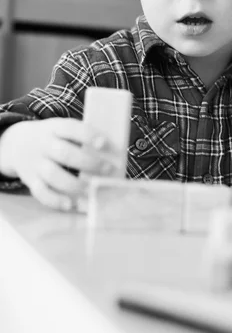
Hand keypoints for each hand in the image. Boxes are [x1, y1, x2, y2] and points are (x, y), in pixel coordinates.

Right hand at [0, 118, 117, 211]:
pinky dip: (56, 200)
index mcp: (54, 127)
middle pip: (64, 153)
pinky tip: (71, 205)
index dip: (88, 135)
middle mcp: (43, 144)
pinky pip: (40, 192)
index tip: (104, 143)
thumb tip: (115, 153)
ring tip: (92, 190)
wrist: (15, 143)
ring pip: (53, 174)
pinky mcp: (30, 180)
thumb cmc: (52, 137)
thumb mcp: (61, 129)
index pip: (71, 128)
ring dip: (75, 185)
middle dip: (88, 162)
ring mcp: (35, 163)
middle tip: (108, 169)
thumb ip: (81, 138)